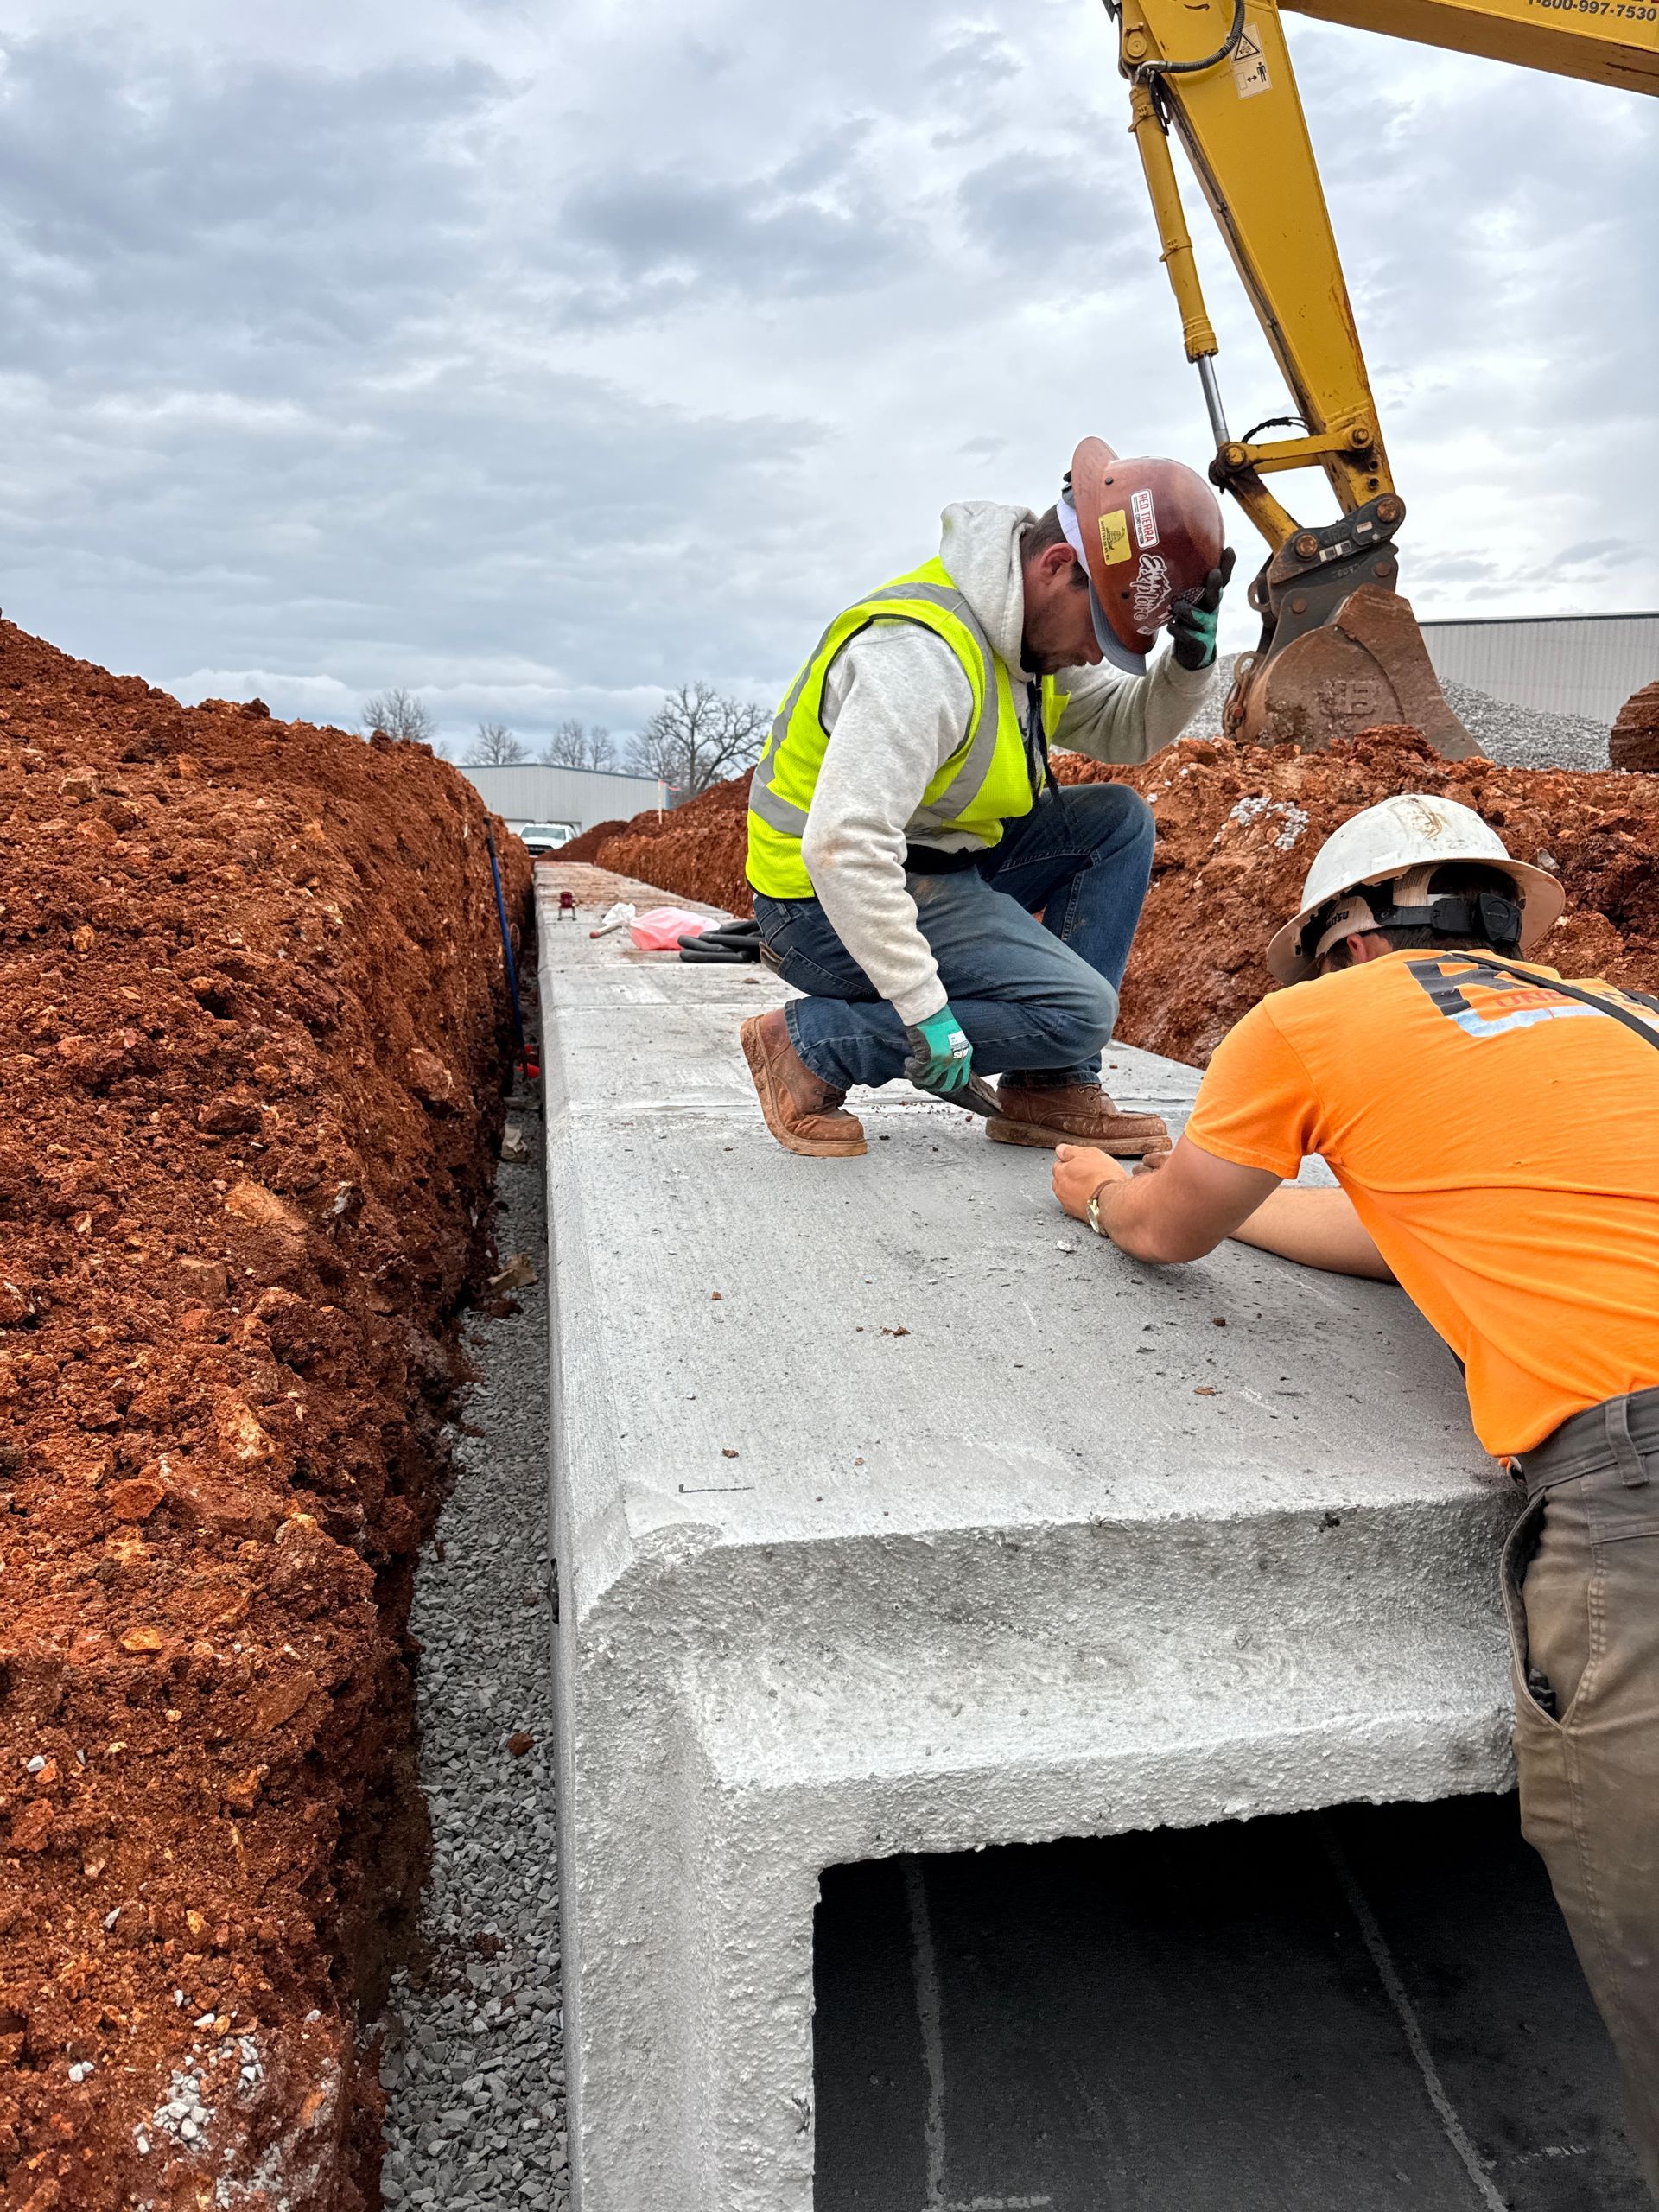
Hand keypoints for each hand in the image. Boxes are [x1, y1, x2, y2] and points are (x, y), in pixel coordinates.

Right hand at [903, 1004, 972, 1095]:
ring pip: (928, 1081)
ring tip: (910, 1070)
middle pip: (944, 1086)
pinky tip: (908, 1061)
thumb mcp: (951, 1040)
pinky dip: (910, 1069)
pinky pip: (917, 1072)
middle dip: (930, 1086)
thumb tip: (938, 1075)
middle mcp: (956, 1059)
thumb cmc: (937, 1021)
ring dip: (916, 1078)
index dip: (947, 1087)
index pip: (960, 1081)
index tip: (936, 1085)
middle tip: (920, 1081)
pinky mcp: (929, 1057)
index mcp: (965, 1054)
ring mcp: (943, 1059)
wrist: (928, 1009)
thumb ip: (950, 1056)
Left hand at [1052, 1143, 1127, 1222]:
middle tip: (1090, 1174)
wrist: (1114, 1201)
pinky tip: (1094, 1197)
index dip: (1073, 1162)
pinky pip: (1077, 1204)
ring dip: (1077, 1189)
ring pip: (1069, 1192)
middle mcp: (1060, 1189)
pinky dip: (1083, 1200)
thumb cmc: (1103, 1177)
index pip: (1060, 1164)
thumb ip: (1071, 1151)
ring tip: (1094, 1186)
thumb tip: (1060, 1149)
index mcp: (1060, 1172)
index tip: (1084, 1164)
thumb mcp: (1089, 1153)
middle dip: (1073, 1176)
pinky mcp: (1076, 1214)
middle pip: (1063, 1179)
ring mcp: (1067, 1203)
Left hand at [1169, 546, 1235, 669]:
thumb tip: (1169, 552)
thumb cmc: (1190, 620)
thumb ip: (1186, 584)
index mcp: (1211, 598)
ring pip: (1200, 617)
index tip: (1229, 549)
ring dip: (1189, 610)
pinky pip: (1186, 636)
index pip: (1222, 580)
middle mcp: (1211, 612)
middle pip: (1215, 597)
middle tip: (1214, 573)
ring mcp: (1206, 629)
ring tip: (1178, 606)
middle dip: (1215, 586)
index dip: (1227, 566)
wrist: (1191, 654)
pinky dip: (1177, 630)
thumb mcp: (1191, 601)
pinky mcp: (1198, 645)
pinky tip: (1172, 626)